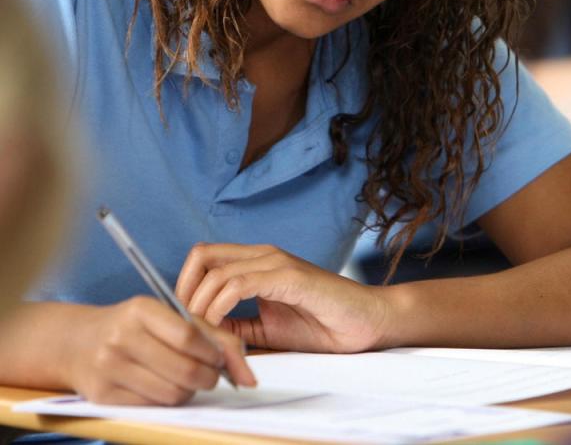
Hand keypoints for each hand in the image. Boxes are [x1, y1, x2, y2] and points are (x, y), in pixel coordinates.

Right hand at [64, 297, 255, 405]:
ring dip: (189, 391)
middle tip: (210, 375)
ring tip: (186, 379)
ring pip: (173, 393)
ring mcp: (108, 367)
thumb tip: (250, 378)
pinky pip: (153, 407)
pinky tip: (163, 386)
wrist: (79, 342)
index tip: (219, 359)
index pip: (191, 338)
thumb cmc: (138, 328)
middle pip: (186, 371)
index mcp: (141, 310)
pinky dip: (167, 401)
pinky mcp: (102, 395)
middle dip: (209, 378)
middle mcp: (120, 336)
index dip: (214, 354)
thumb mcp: (172, 318)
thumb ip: (216, 338)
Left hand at [175, 243, 390, 353]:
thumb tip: (201, 332)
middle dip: (185, 292)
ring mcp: (277, 263)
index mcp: (258, 264)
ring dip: (200, 306)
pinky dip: (220, 307)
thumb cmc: (324, 326)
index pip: (204, 258)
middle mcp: (264, 256)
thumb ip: (236, 326)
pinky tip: (221, 328)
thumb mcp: (266, 329)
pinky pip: (239, 285)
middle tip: (188, 326)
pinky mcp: (290, 277)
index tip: (184, 320)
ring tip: (204, 334)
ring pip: (216, 271)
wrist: (366, 324)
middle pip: (201, 256)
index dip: (185, 286)